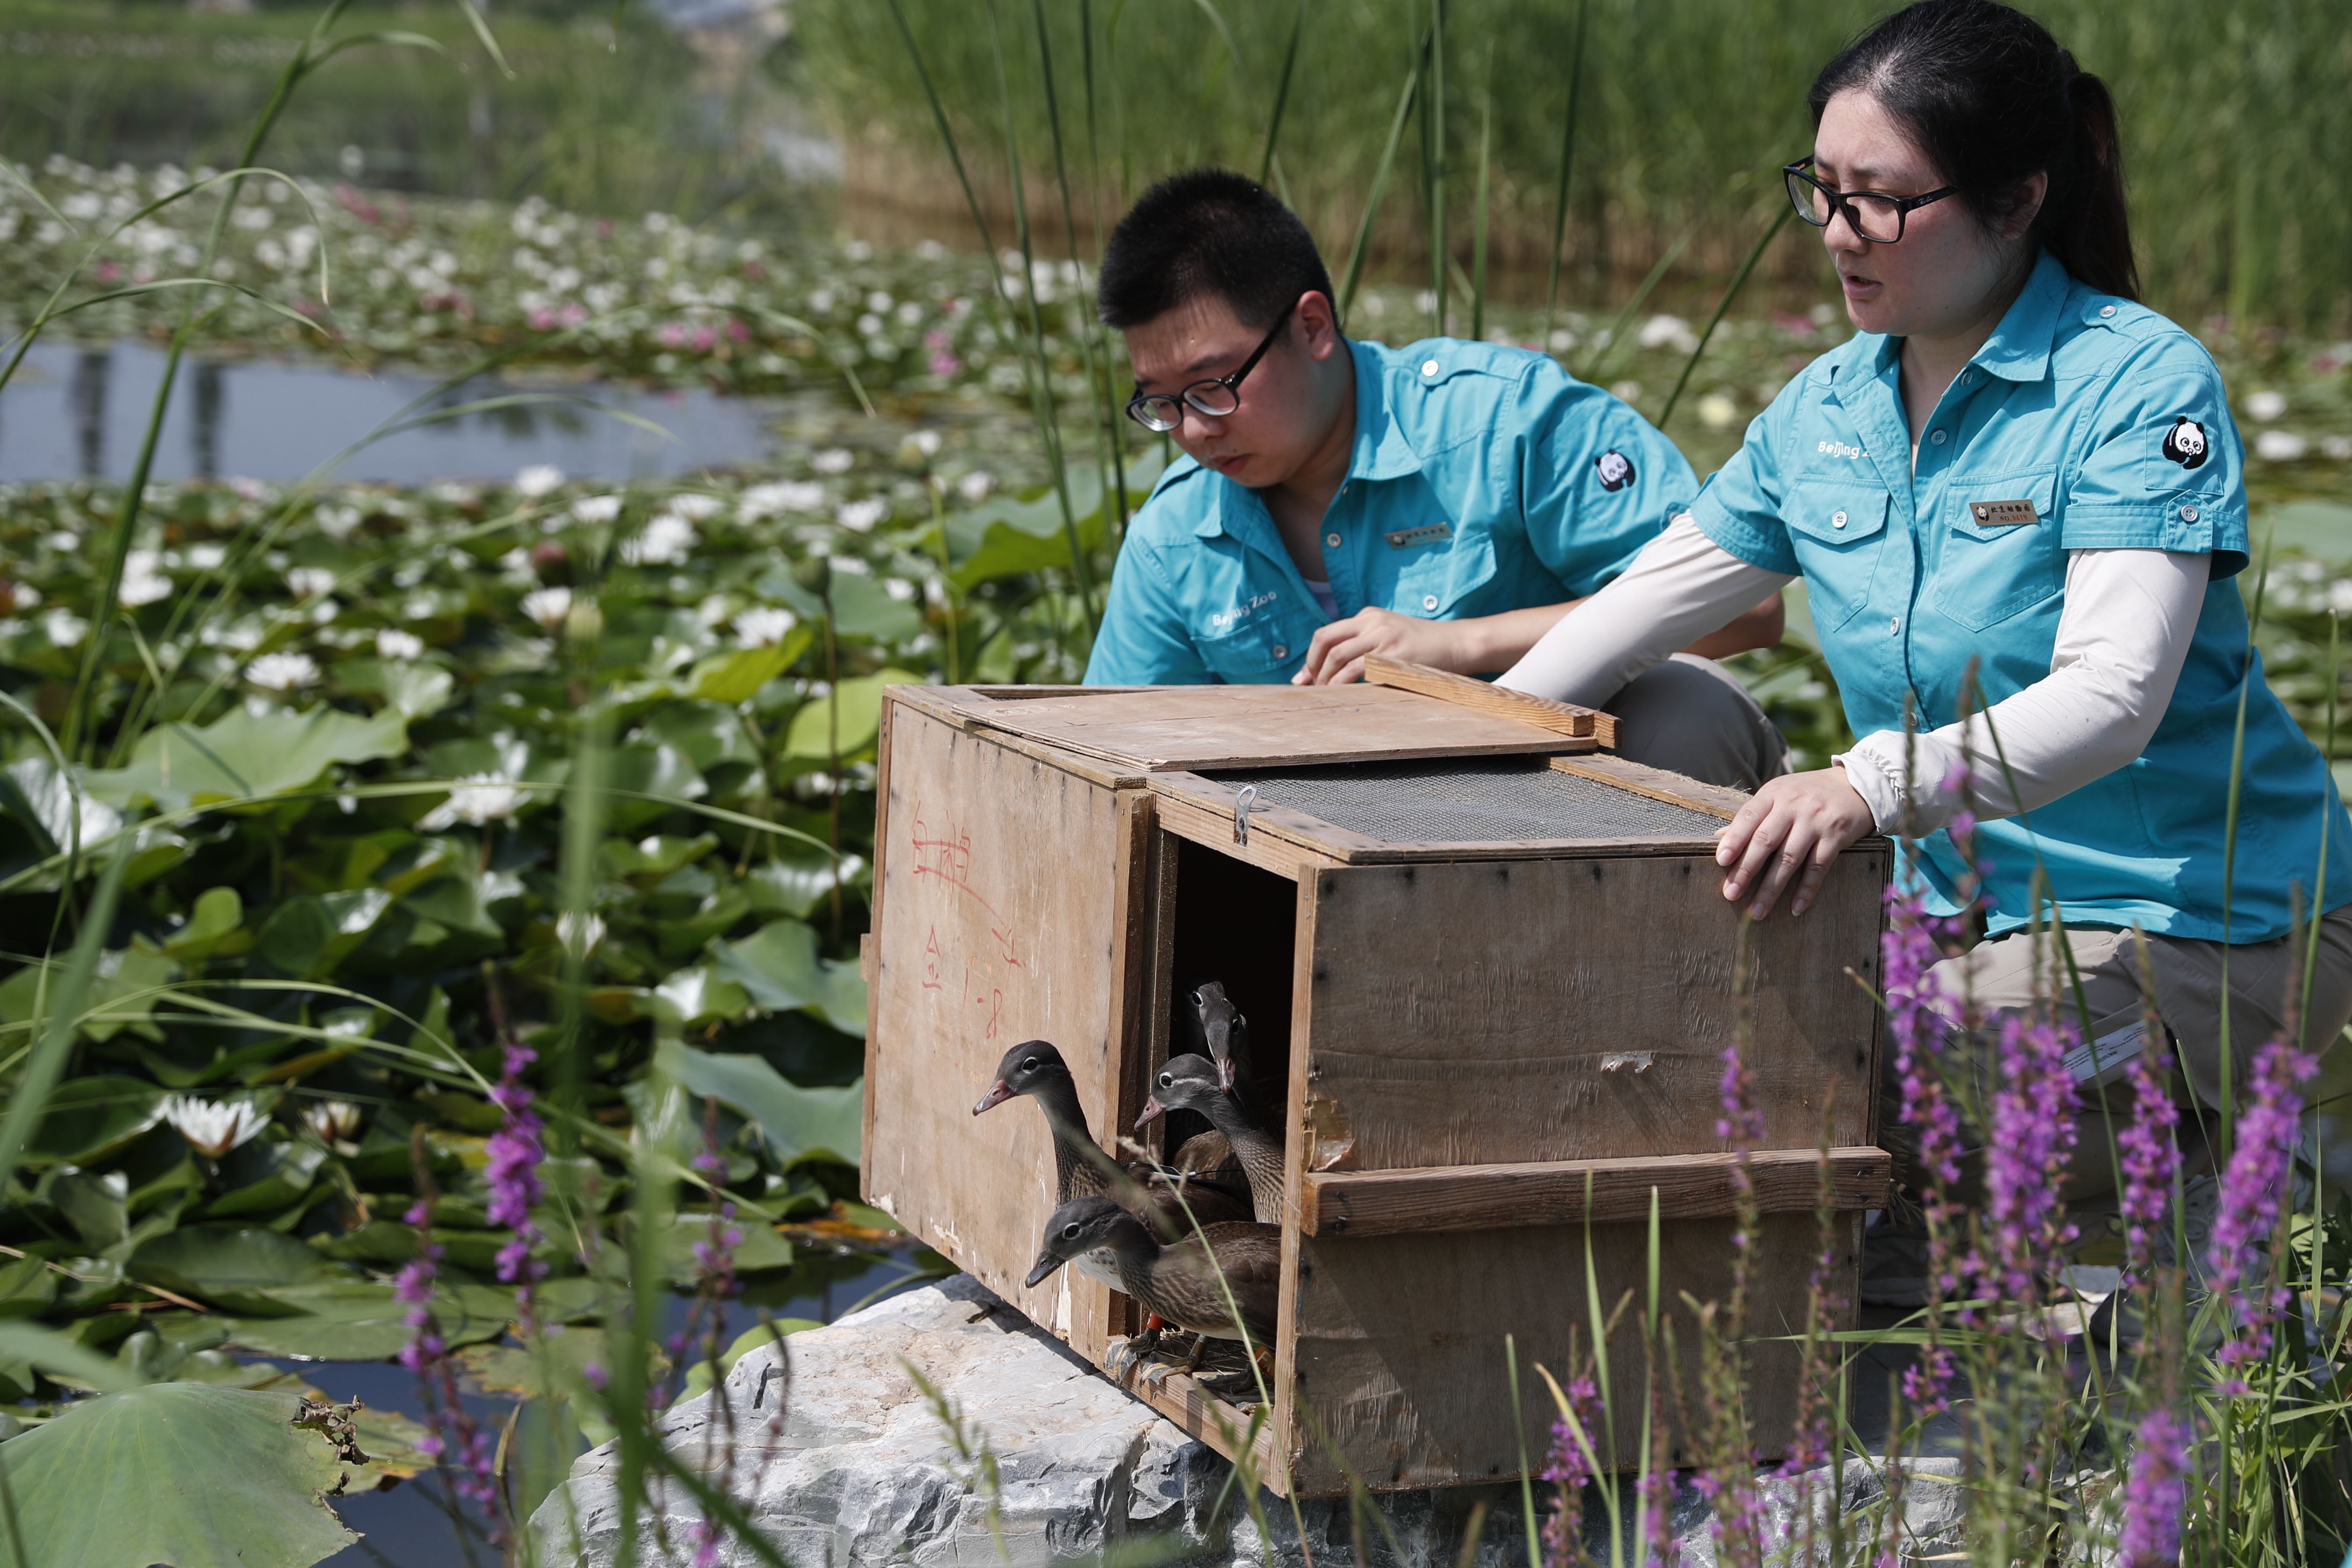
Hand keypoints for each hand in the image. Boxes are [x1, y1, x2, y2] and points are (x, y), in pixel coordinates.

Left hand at [1292, 608, 1474, 684]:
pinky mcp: (1394, 654)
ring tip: (1327, 694)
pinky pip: (1358, 670)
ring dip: (1326, 678)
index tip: (1303, 678)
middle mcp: (1372, 622)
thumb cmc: (1424, 648)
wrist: (1458, 644)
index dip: (1310, 657)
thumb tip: (1335, 670)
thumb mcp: (1391, 636)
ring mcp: (1383, 636)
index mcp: (1368, 616)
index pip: (1327, 633)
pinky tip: (1343, 694)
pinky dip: (1343, 683)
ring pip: (1338, 656)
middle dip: (1312, 666)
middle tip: (1312, 686)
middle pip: (1325, 640)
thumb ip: (1366, 644)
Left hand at [1714, 765, 1876, 918]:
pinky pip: (1818, 867)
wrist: (1856, 786)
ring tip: (1757, 911)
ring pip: (1789, 858)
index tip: (1721, 861)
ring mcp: (1816, 821)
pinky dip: (1806, 890)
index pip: (1749, 817)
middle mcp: (1793, 806)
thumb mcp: (1779, 795)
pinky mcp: (1836, 836)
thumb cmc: (1807, 794)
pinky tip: (1795, 909)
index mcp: (1774, 794)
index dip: (1735, 839)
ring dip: (1771, 888)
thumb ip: (1753, 816)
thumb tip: (1719, 838)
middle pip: (1766, 840)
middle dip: (1746, 870)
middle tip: (1731, 893)